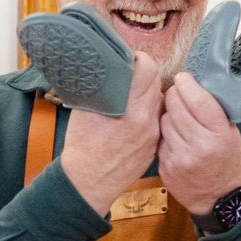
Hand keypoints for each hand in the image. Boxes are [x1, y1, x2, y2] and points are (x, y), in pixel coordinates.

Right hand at [59, 52, 163, 216]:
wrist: (88, 181)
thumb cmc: (81, 146)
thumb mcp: (84, 110)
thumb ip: (100, 88)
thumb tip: (104, 67)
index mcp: (127, 107)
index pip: (148, 69)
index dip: (140, 60)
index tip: (131, 60)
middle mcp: (144, 118)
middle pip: (156, 83)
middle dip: (144, 76)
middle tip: (131, 76)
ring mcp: (152, 133)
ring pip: (159, 101)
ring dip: (148, 95)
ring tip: (132, 99)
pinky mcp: (155, 145)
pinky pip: (157, 120)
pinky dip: (148, 115)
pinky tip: (134, 119)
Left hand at [157, 72, 240, 215]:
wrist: (218, 195)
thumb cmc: (225, 158)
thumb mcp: (230, 133)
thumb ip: (214, 111)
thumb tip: (194, 84)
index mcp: (220, 135)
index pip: (199, 101)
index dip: (187, 85)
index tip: (183, 78)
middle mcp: (200, 146)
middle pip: (176, 107)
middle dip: (174, 95)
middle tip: (177, 92)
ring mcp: (181, 158)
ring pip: (164, 121)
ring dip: (168, 114)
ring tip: (177, 116)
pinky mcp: (166, 166)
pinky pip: (159, 138)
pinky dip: (164, 133)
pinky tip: (173, 135)